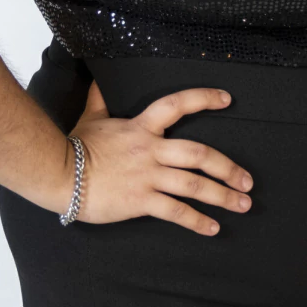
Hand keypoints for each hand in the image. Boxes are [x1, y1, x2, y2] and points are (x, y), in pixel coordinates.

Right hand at [65, 77, 253, 234]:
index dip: (204, 99)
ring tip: (243, 204)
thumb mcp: (91, 117)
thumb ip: (100, 98)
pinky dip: (197, 221)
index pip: (177, 104)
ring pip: (194, 184)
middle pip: (199, 154)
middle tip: (248, 180)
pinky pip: (176, 211)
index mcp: (141, 126)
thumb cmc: (74, 146)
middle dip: (228, 168)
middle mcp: (150, 150)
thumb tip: (96, 79)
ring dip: (223, 196)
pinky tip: (213, 228)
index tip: (227, 100)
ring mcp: (147, 176)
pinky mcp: (140, 201)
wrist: (58, 173)